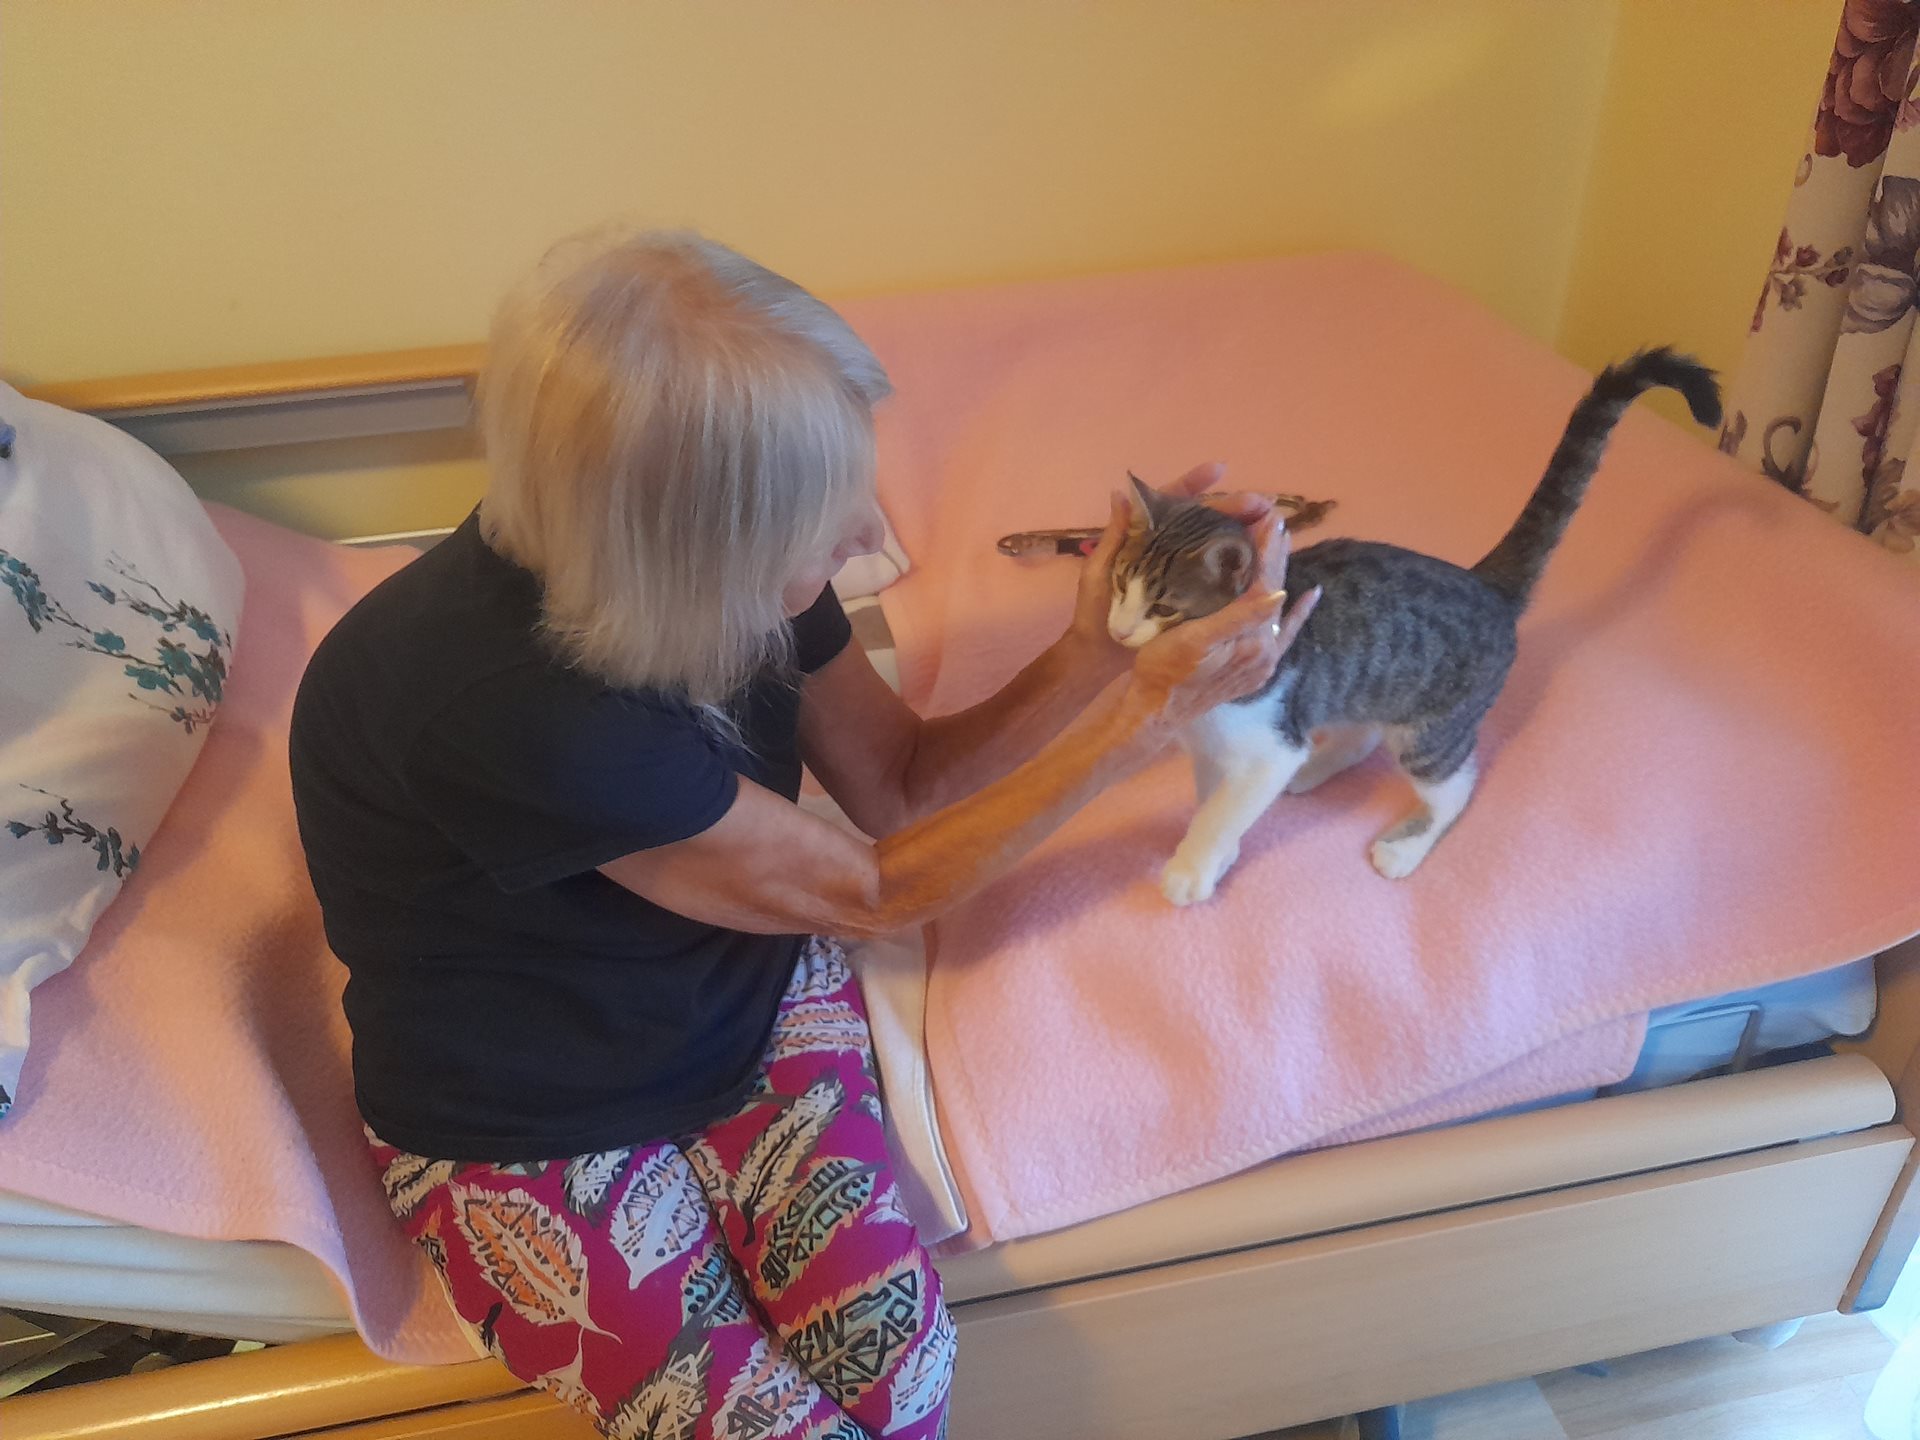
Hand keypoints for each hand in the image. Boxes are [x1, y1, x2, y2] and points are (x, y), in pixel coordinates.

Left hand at [1065, 462, 1275, 665]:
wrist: (1100, 656)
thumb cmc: (1094, 611)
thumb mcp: (1101, 571)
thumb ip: (1114, 536)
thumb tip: (1121, 493)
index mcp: (1146, 537)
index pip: (1172, 502)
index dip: (1195, 484)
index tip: (1218, 470)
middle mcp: (1169, 550)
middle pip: (1205, 520)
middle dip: (1233, 507)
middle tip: (1261, 504)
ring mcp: (1184, 573)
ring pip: (1218, 543)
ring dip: (1245, 531)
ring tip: (1270, 523)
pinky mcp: (1195, 598)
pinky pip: (1221, 576)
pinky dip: (1241, 565)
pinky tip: (1263, 558)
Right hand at [1121, 513, 1320, 735]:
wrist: (1155, 711)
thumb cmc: (1164, 670)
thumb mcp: (1195, 639)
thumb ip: (1239, 618)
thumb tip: (1280, 590)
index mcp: (1253, 640)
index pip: (1267, 584)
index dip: (1269, 551)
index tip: (1270, 518)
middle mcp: (1266, 651)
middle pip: (1276, 593)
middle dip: (1277, 557)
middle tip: (1277, 521)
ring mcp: (1262, 661)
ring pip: (1277, 608)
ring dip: (1280, 575)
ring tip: (1283, 544)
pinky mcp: (1254, 668)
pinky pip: (1282, 632)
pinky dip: (1295, 613)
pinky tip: (1306, 596)